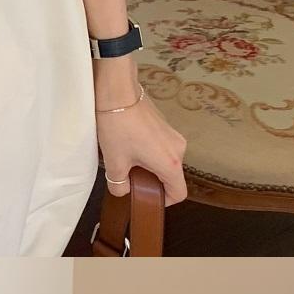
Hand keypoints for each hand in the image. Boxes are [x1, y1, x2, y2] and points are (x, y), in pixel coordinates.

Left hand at [95, 78, 186, 206]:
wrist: (118, 91)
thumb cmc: (118, 127)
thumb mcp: (114, 163)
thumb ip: (119, 185)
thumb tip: (123, 190)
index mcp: (170, 163)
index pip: (179, 193)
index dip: (164, 201)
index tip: (148, 198)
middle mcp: (178, 149)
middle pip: (171, 177)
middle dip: (153, 182)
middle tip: (130, 178)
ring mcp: (174, 135)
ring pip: (166, 162)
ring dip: (150, 166)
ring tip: (127, 159)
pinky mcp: (167, 126)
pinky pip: (162, 148)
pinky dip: (150, 153)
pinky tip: (130, 145)